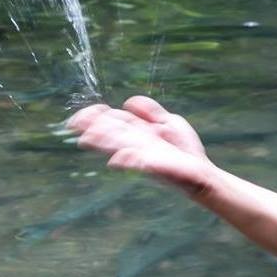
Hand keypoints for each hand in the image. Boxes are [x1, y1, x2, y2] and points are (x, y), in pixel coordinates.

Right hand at [67, 96, 211, 192]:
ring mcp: (146, 157)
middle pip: (112, 134)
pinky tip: (118, 158)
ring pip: (121, 147)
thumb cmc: (182, 149)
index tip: (81, 115)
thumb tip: (128, 102)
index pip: (112, 121)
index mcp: (137, 133)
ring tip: (87, 138)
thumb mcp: (168, 121)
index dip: (95, 117)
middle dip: (94, 129)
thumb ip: (150, 111)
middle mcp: (137, 145)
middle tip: (75, 126)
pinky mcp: (159, 169)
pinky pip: (143, 165)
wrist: (201, 174)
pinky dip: (130, 162)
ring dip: (104, 143)